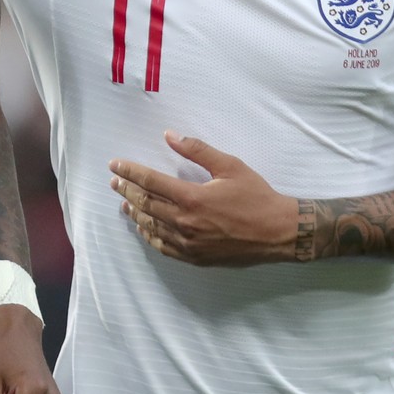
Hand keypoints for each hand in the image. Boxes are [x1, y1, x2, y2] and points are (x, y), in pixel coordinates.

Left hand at [110, 131, 296, 265]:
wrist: (278, 232)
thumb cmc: (256, 196)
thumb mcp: (229, 166)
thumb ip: (197, 150)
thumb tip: (169, 135)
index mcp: (192, 198)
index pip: (150, 182)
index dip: (130, 171)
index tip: (115, 165)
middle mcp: (185, 222)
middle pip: (145, 204)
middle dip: (127, 191)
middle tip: (115, 181)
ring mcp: (188, 243)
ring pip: (151, 227)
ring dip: (135, 213)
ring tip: (124, 203)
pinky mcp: (195, 257)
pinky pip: (163, 247)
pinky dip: (150, 235)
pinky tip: (144, 228)